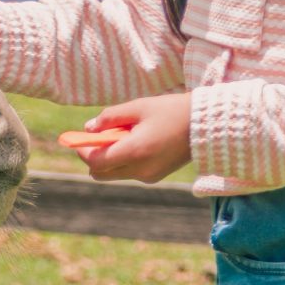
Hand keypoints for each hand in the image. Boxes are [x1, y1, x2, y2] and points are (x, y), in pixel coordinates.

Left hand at [72, 93, 191, 183]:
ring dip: (110, 158)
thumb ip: (110, 117)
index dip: (83, 151)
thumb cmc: (171, 111)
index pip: (96, 162)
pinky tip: (136, 141)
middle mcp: (140, 170)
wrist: (206, 126)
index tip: (78, 139)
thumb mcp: (138, 107)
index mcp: (135, 152)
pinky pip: (130, 172)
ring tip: (123, 135)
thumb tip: (88, 128)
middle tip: (96, 137)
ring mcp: (148, 176)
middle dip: (94, 157)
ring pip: (115, 174)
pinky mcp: (155, 177)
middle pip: (101, 173)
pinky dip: (124, 160)